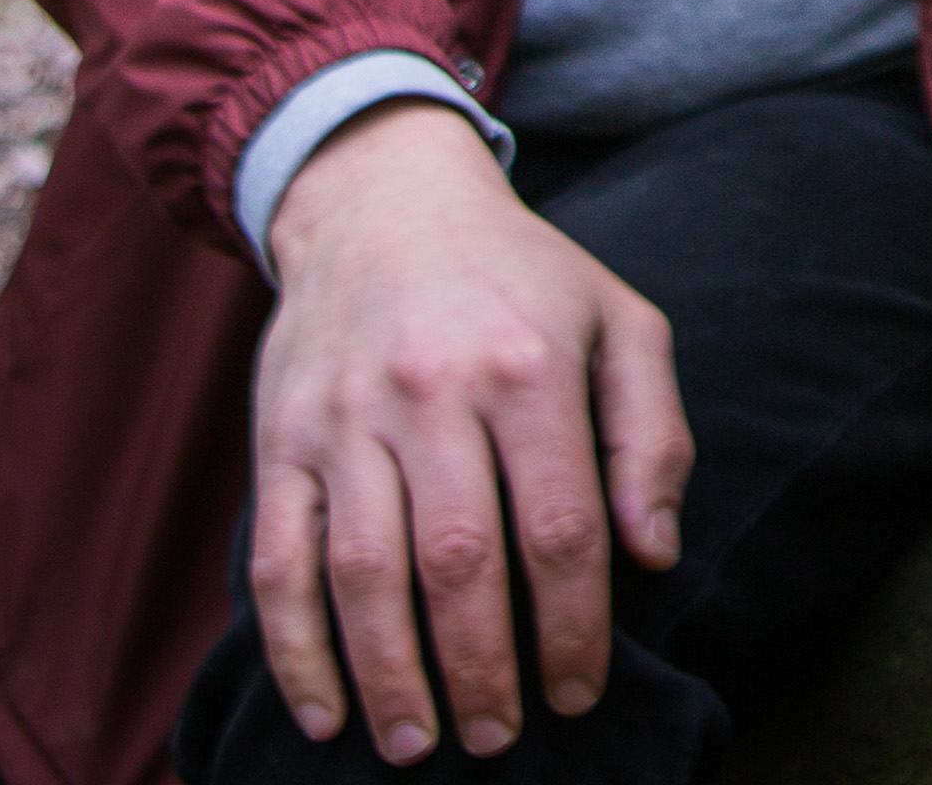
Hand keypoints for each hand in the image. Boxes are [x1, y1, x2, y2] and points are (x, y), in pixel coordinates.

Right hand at [250, 102, 691, 758]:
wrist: (384, 202)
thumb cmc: (521, 280)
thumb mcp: (620, 322)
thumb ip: (652, 435)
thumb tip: (653, 555)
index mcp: (529, 366)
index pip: (560, 528)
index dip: (572, 628)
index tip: (578, 694)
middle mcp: (431, 391)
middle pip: (460, 562)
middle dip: (483, 670)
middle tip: (500, 740)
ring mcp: (345, 418)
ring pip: (363, 573)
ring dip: (391, 677)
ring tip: (420, 746)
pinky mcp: (279, 440)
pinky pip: (277, 562)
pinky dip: (294, 650)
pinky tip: (324, 713)